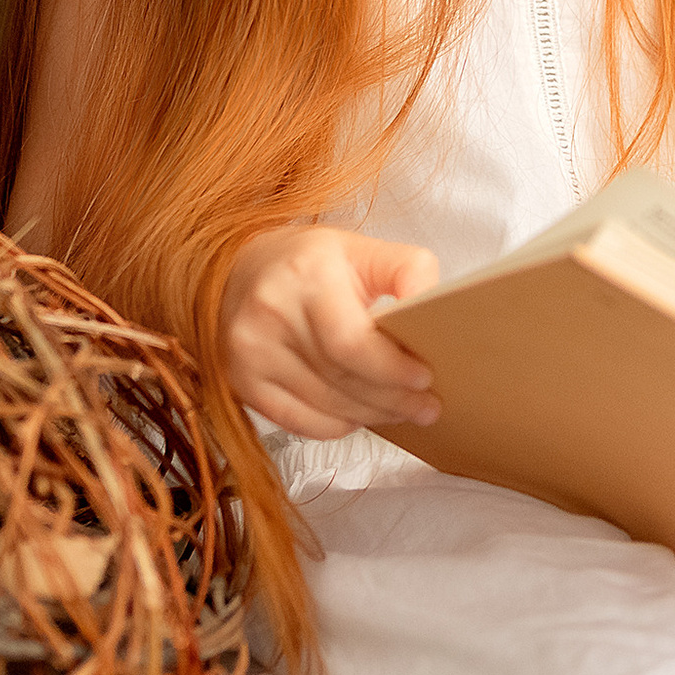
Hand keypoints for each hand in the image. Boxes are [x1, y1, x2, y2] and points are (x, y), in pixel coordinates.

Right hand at [222, 226, 443, 439]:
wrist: (239, 271)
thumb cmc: (312, 262)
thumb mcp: (364, 249)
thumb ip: (408, 271)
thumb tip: (434, 308)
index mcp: (306, 275)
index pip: (351, 342)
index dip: (391, 369)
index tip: (425, 378)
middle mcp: (269, 314)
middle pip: (342, 378)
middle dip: (393, 398)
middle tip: (427, 407)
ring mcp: (248, 352)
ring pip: (324, 404)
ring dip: (372, 415)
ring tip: (403, 412)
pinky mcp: (240, 382)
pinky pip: (298, 421)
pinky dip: (336, 425)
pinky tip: (360, 415)